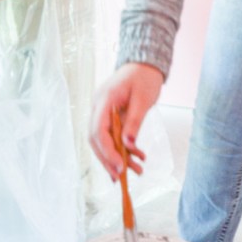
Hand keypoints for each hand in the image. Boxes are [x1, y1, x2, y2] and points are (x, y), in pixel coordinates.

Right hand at [89, 62, 163, 180]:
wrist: (145, 64)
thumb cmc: (144, 77)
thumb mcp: (143, 99)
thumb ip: (134, 121)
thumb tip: (128, 144)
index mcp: (104, 100)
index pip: (98, 130)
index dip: (107, 151)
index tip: (119, 168)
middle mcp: (99, 107)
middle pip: (96, 139)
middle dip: (108, 159)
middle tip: (121, 177)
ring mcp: (102, 111)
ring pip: (103, 140)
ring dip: (117, 157)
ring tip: (136, 171)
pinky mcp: (110, 116)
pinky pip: (112, 136)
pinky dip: (123, 149)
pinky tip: (137, 158)